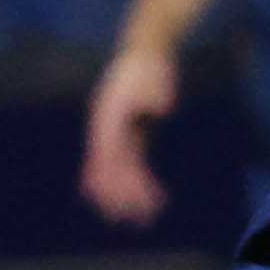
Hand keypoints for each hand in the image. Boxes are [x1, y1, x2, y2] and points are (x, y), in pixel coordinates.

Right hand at [78, 43, 175, 228]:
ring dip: (130, 194)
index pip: (108, 152)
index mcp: (108, 115)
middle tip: (135, 219)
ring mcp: (118, 132)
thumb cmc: (149, 62)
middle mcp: (108, 128)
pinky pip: (133, 164)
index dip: (114, 176)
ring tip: (143, 218)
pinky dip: (140, 182)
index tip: (122, 195)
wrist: (145, 50)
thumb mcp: (154, 72)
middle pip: (111, 167)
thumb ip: (156, 90)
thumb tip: (162, 107)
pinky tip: (151, 200)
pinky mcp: (133, 135)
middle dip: (122, 193)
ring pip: (121, 170)